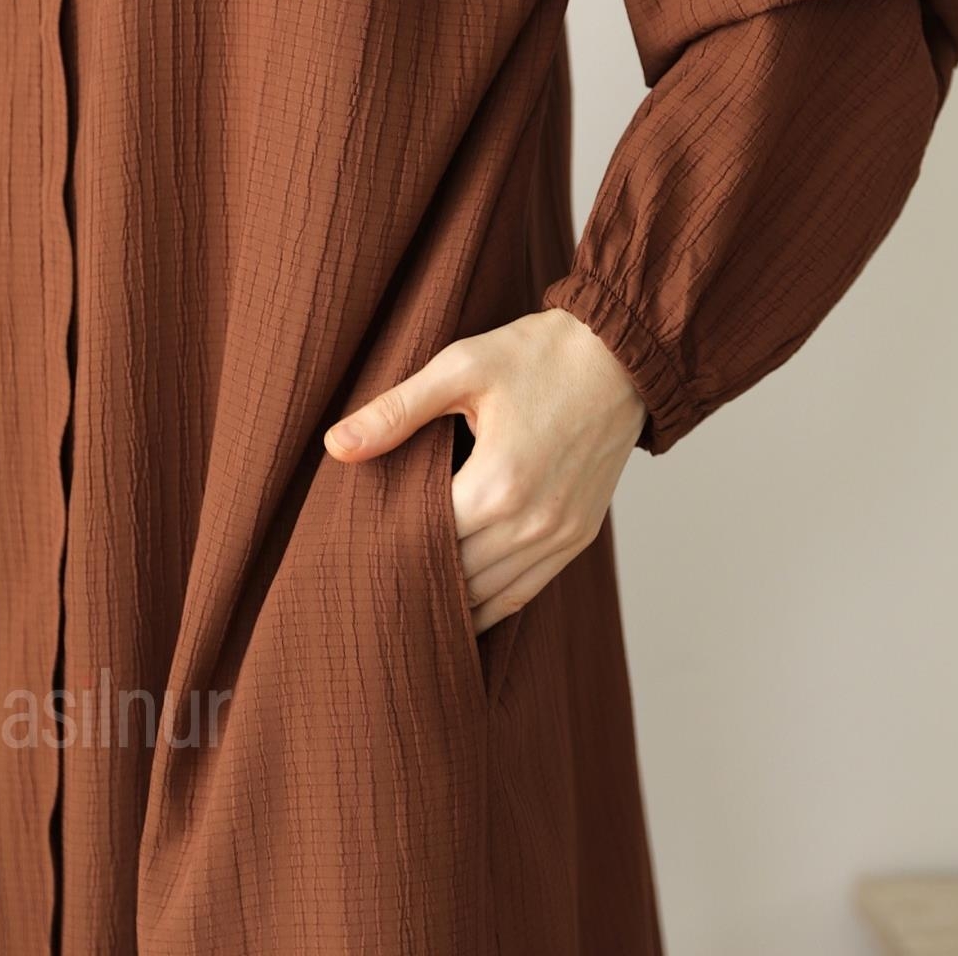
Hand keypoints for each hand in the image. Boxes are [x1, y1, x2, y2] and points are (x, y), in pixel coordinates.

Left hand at [323, 307, 647, 631]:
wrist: (622, 353)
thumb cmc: (538, 354)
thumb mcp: (461, 366)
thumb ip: (396, 410)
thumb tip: (335, 446)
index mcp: (497, 484)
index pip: (423, 544)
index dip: (385, 551)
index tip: (352, 554)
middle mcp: (532, 523)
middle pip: (455, 579)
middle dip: (413, 581)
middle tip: (368, 585)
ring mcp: (561, 535)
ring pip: (490, 597)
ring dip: (451, 602)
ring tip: (406, 605)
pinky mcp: (580, 534)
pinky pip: (527, 591)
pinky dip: (491, 602)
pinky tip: (461, 604)